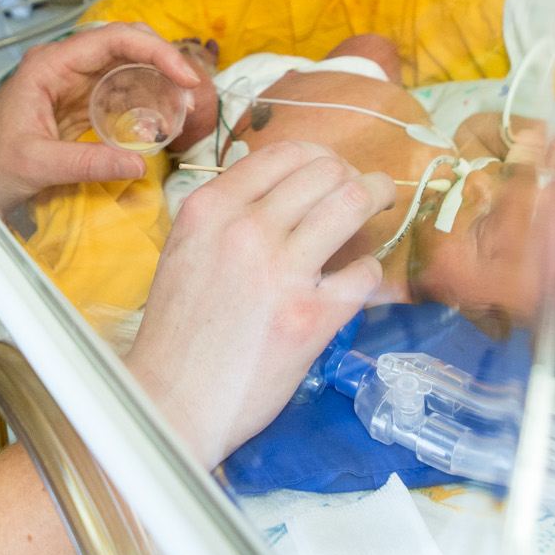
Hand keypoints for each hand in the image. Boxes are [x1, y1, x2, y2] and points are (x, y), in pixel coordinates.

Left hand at [0, 24, 203, 216]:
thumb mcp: (37, 165)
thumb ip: (87, 163)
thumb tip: (139, 165)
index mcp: (50, 65)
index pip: (112, 39)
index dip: (154, 51)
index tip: (184, 76)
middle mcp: (66, 66)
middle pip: (126, 44)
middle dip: (164, 60)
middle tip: (192, 90)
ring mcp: (74, 83)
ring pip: (128, 66)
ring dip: (160, 80)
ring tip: (187, 105)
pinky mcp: (81, 104)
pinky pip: (122, 92)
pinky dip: (148, 100)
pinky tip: (165, 117)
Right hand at [125, 140, 395, 467]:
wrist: (171, 401)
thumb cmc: (176, 331)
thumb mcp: (186, 249)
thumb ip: (226, 215)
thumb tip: (279, 188)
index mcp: (211, 208)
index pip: (284, 154)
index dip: (320, 158)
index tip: (334, 171)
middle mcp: (246, 229)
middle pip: (326, 172)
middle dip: (355, 175)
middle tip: (367, 190)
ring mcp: (281, 272)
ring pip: (351, 203)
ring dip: (376, 199)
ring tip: (383, 206)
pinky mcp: (310, 317)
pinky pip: (363, 273)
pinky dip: (369, 270)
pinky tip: (361, 277)